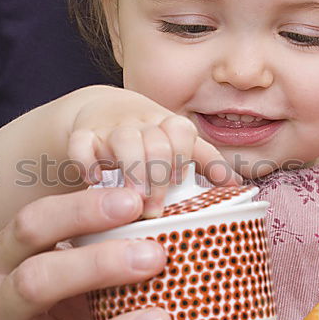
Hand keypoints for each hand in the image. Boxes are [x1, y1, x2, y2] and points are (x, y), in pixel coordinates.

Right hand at [0, 186, 181, 319]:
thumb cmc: (43, 296)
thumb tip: (168, 201)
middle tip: (155, 256)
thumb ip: (90, 237)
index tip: (134, 199)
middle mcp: (1, 309)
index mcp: (3, 260)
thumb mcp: (48, 258)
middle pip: (35, 283)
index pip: (31, 226)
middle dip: (95, 267)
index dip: (79, 210)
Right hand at [67, 87, 240, 216]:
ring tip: (131, 198)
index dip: (182, 156)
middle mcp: (142, 123)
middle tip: (154, 207)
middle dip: (158, 175)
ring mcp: (111, 129)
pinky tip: (94, 181)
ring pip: (124, 141)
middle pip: (155, 142)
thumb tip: (237, 186)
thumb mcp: (178, 145)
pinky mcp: (82, 136)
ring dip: (131, 170)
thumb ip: (205, 163)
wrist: (102, 112)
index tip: (179, 180)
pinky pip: (81, 144)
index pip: (181, 131)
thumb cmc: (148, 137)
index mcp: (168, 124)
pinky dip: (86, 161)